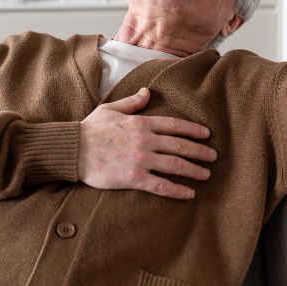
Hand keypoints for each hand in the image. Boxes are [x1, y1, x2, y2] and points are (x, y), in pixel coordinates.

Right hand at [78, 87, 216, 198]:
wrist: (72, 150)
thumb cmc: (89, 129)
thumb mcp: (111, 108)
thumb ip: (132, 102)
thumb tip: (147, 91)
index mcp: (141, 122)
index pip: (175, 125)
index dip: (193, 130)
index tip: (206, 135)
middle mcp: (145, 140)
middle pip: (180, 145)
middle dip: (200, 151)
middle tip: (213, 157)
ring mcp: (140, 159)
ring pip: (175, 165)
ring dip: (194, 170)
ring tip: (206, 175)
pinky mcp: (133, 178)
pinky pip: (161, 185)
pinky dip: (177, 190)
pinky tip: (188, 194)